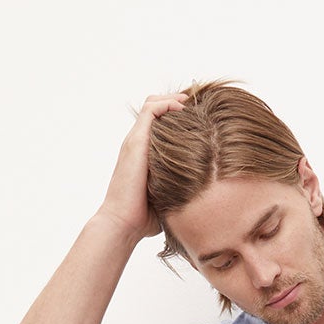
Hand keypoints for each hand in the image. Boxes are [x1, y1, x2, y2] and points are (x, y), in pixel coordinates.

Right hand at [98, 90, 189, 241]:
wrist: (123, 223)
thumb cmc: (143, 219)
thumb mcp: (165, 198)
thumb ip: (177, 189)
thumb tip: (200, 196)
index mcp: (142, 154)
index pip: (156, 123)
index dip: (174, 116)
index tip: (196, 118)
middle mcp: (136, 143)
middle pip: (154, 108)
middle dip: (175, 102)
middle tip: (196, 106)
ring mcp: (135, 141)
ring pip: (152, 104)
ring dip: (172, 99)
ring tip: (191, 103)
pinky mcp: (136, 142)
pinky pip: (151, 110)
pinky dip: (167, 104)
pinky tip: (183, 110)